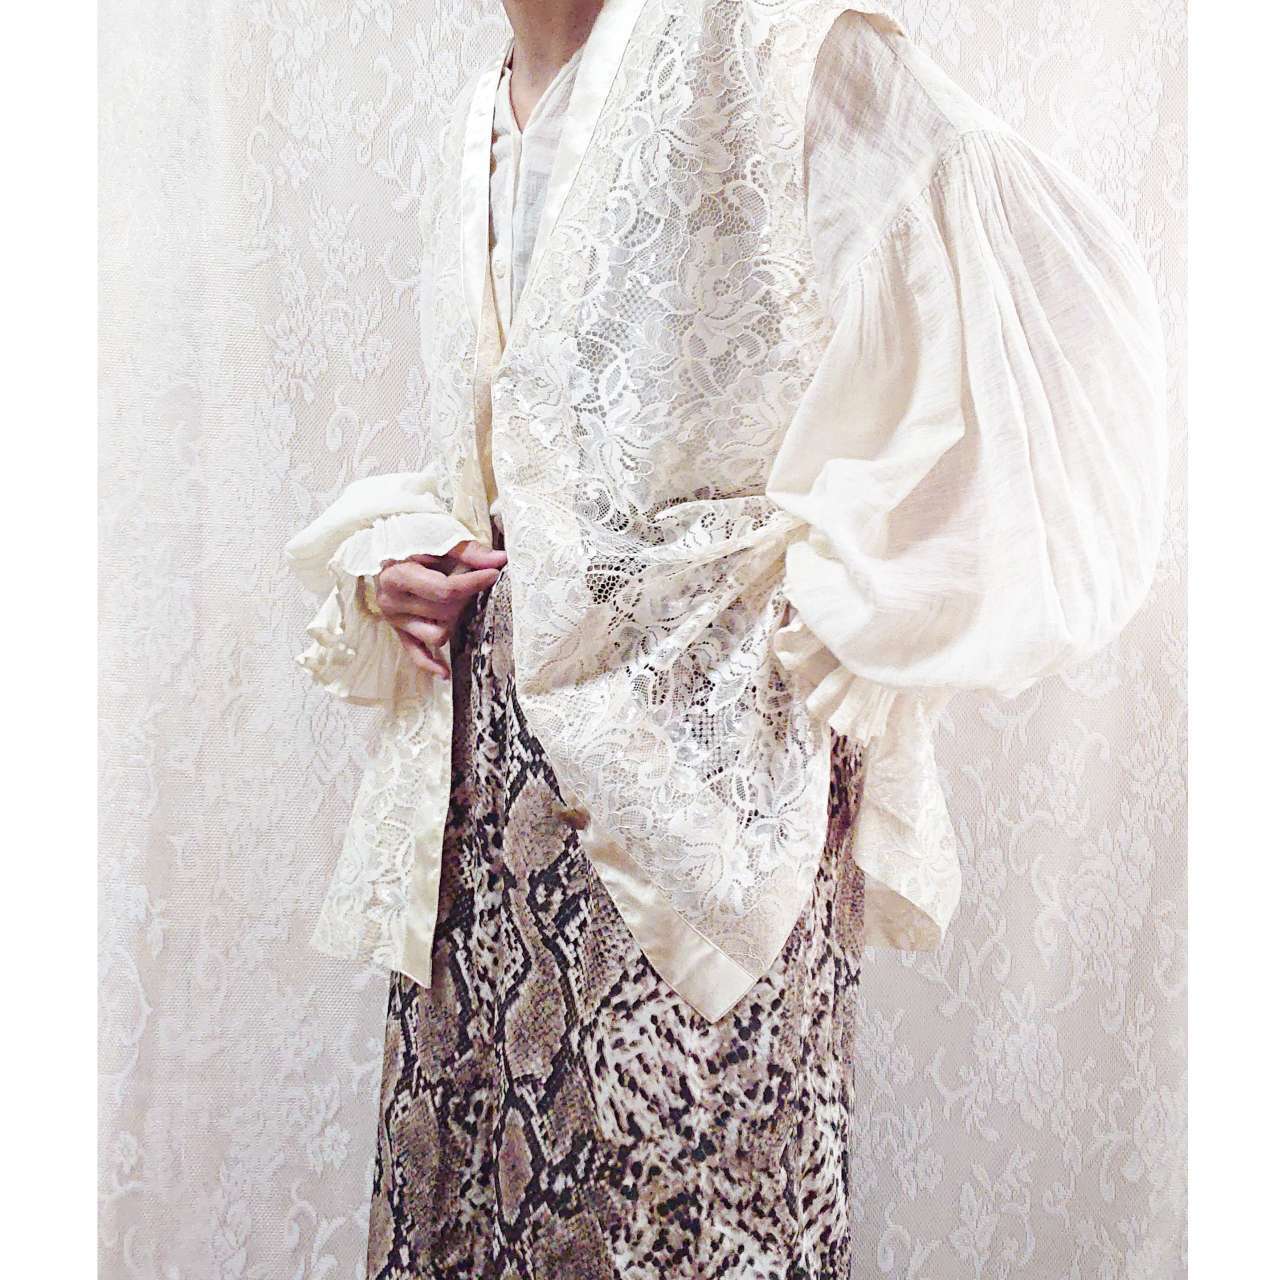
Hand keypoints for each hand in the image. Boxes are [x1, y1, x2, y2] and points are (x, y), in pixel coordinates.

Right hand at [371, 539, 507, 678]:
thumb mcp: (436, 537)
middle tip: (472, 579)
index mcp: (397, 576)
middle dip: (465, 597)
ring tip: (454, 600)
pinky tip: (445, 672)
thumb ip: (467, 551)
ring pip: (437, 635)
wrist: (384, 547)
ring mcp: (395, 620)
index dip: (473, 583)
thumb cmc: (411, 540)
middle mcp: (392, 602)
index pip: (444, 590)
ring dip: (453, 620)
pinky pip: (416, 654)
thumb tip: (500, 560)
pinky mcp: (398, 632)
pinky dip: (431, 664)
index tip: (494, 574)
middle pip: (444, 613)